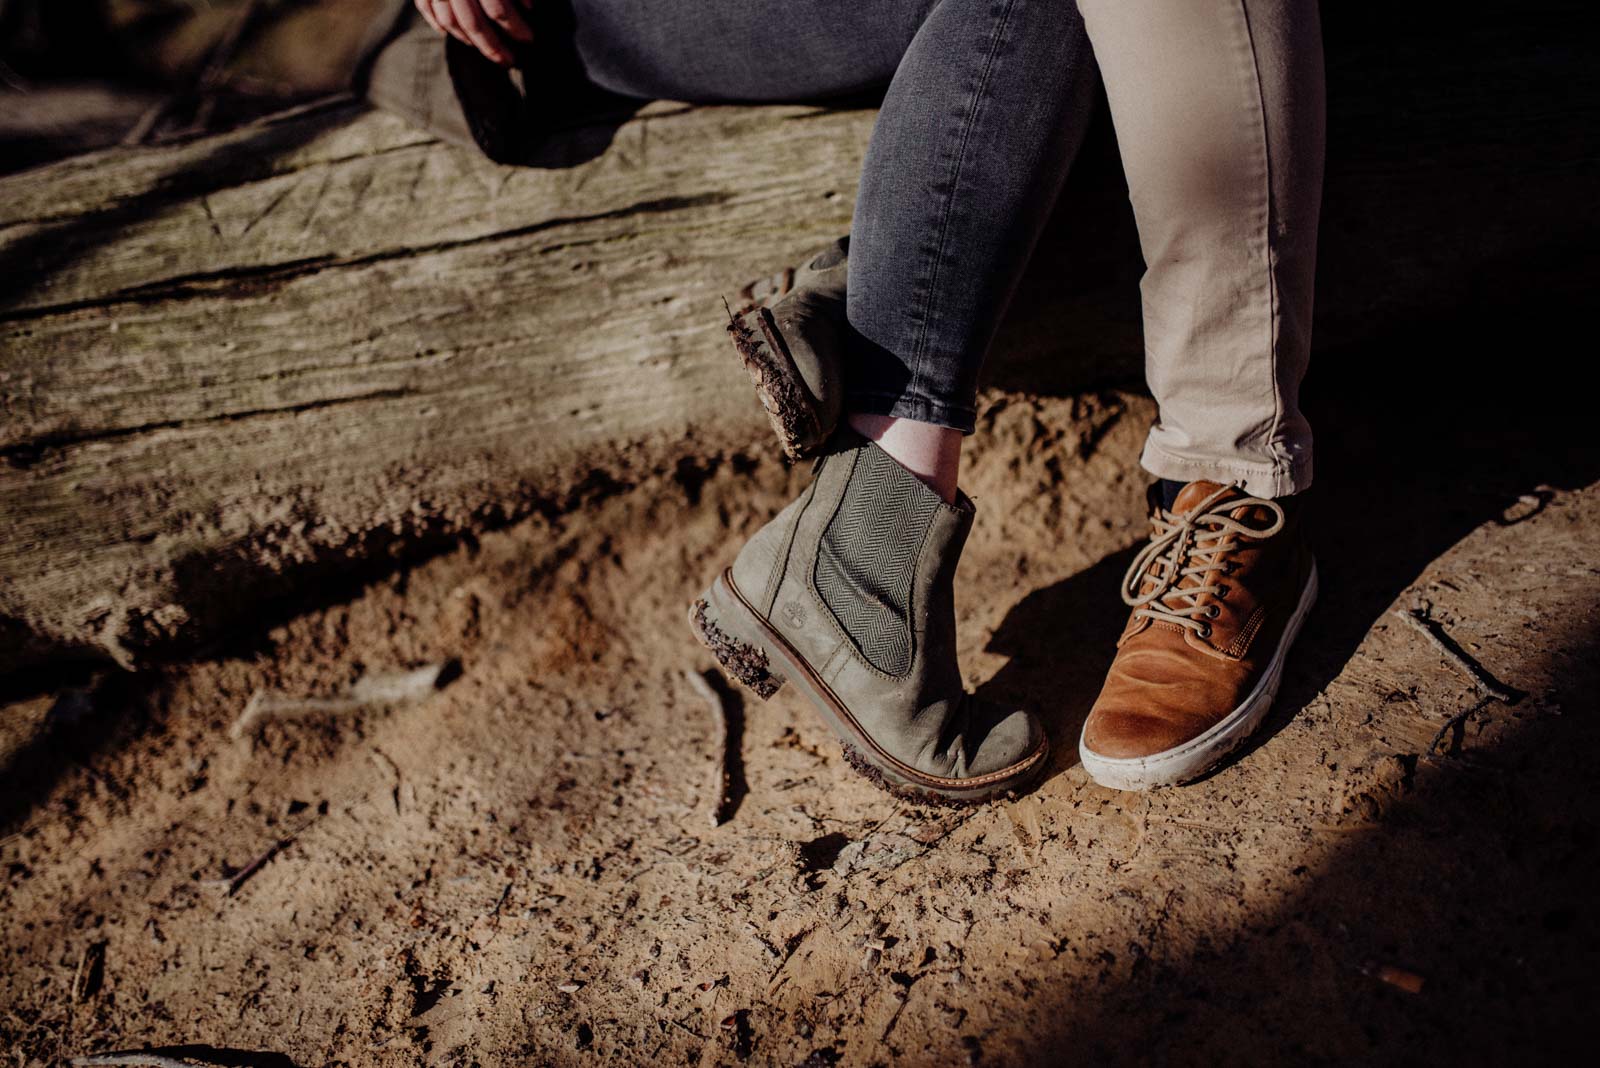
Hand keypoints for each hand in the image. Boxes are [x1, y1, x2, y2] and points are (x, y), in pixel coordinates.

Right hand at [415, 0, 533, 66]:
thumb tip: (529, 8)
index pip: (498, 10)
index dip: (515, 27)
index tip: (529, 39)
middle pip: (474, 24)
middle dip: (494, 46)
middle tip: (509, 61)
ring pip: (450, 21)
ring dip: (469, 39)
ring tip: (487, 49)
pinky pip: (426, 8)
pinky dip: (438, 23)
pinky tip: (451, 33)